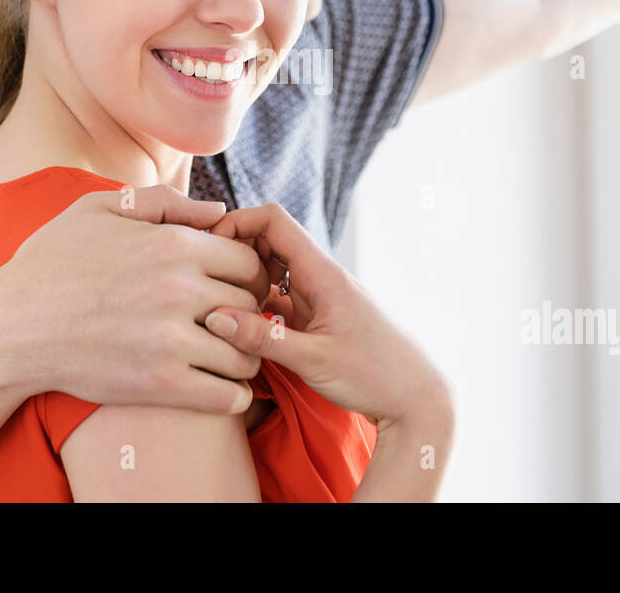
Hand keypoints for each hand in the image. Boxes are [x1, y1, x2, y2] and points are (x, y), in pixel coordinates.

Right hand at [0, 184, 270, 414]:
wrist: (6, 328)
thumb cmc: (50, 264)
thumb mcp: (99, 210)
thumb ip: (164, 203)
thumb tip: (219, 212)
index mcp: (173, 244)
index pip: (250, 262)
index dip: (247, 276)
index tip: (231, 289)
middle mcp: (180, 288)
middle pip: (252, 305)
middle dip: (248, 315)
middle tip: (230, 325)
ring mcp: (172, 339)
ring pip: (247, 352)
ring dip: (244, 356)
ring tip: (226, 357)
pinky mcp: (160, 384)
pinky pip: (228, 396)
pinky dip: (232, 395)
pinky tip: (216, 388)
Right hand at [202, 202, 454, 432]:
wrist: (416, 398)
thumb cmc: (376, 376)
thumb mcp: (314, 360)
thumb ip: (263, 338)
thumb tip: (214, 320)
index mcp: (322, 273)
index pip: (273, 220)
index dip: (237, 223)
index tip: (209, 248)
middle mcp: (319, 276)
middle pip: (267, 240)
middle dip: (233, 251)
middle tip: (204, 279)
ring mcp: (318, 295)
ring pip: (271, 269)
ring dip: (243, 280)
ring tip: (216, 304)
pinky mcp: (317, 316)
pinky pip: (278, 297)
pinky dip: (256, 305)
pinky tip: (239, 327)